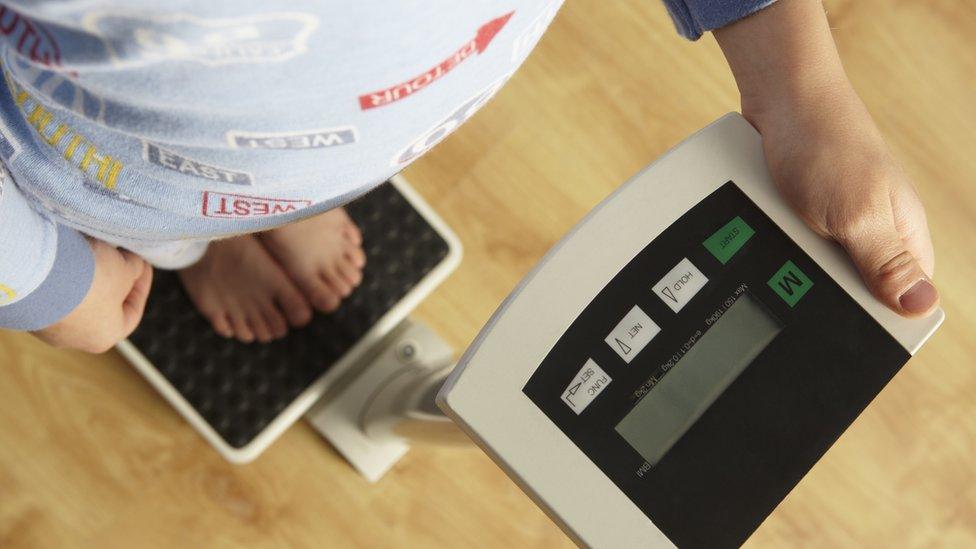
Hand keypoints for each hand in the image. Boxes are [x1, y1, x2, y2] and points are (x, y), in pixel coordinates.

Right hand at [33, 238, 152, 351]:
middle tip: (116, 255)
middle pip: (102, 306)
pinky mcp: (28, 307)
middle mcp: (73, 338)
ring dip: (86, 274)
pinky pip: (52, 290)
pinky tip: (68, 254)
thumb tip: (133, 264)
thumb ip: (134, 269)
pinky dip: (63, 273)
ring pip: (75, 298)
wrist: (38, 273)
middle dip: (112, 279)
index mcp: (104, 336)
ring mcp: (47, 324)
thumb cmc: (93, 279)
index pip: (132, 314)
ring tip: (92, 249)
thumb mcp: (125, 269)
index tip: (142, 265)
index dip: (141, 286)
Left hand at [715, 0, 938, 316]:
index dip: (877, 321)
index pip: (906, 301)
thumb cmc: (824, 145)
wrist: (780, 102)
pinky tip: (765, 237)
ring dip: (794, 267)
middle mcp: (877, 232)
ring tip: (784, 243)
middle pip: (854, 292)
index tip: (842, 328)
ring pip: (816, 273)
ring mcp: (841, 224)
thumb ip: (883, 262)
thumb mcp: (856, 214)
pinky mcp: (807, 216)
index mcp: (905, 236)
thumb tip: (920, 305)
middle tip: (802, 273)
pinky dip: (776, 246)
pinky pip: (791, 249)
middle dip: (823, 290)